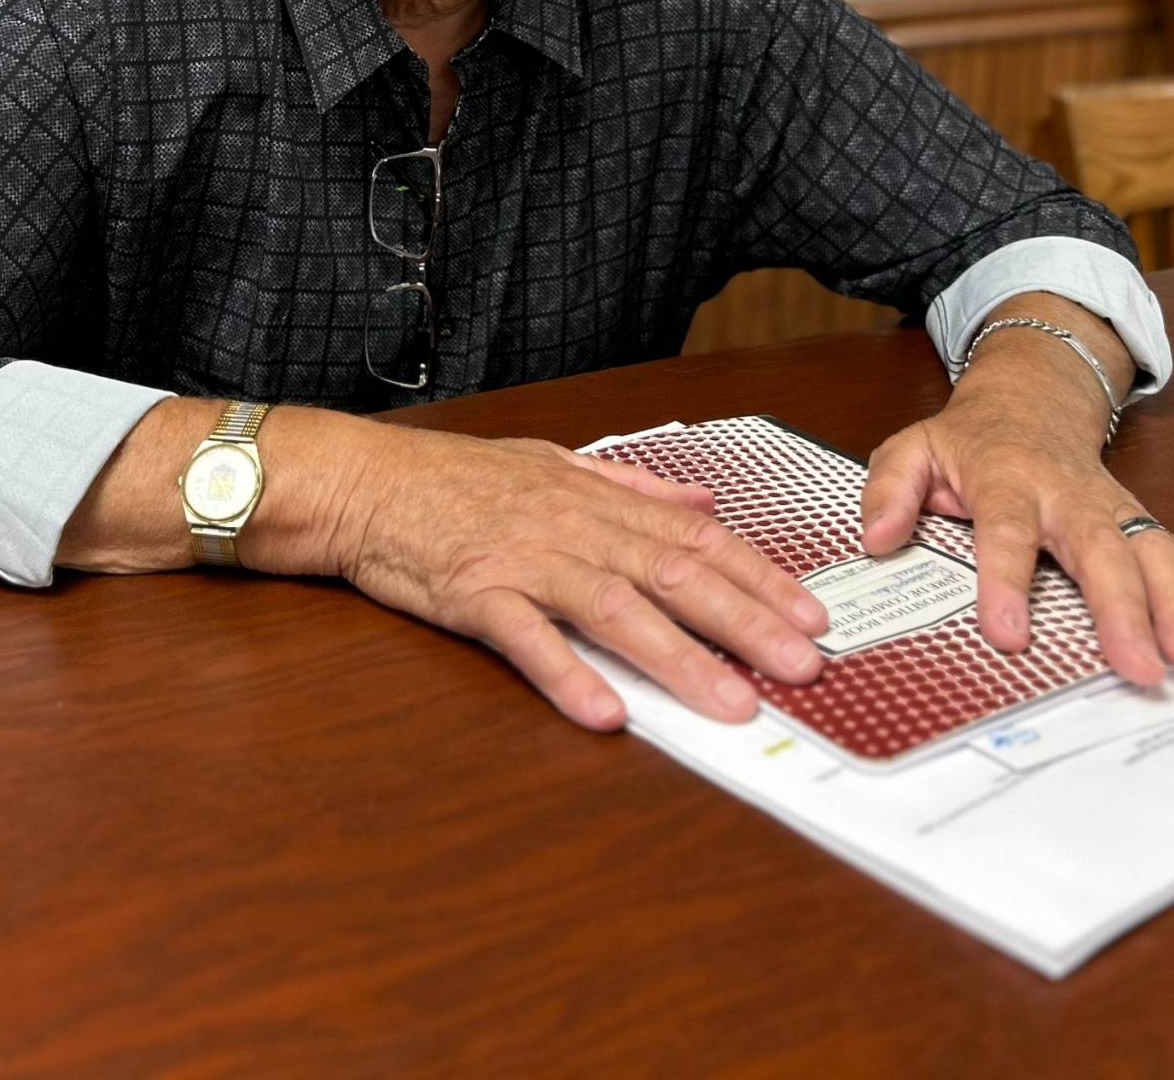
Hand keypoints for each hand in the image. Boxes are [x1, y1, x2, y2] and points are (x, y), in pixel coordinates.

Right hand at [330, 426, 830, 731]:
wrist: (362, 482)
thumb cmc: (452, 478)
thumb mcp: (550, 462)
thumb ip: (630, 485)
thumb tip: (701, 498)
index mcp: (594, 498)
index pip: (695, 536)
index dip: (758, 575)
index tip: (810, 612)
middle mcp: (571, 527)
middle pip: (673, 574)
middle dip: (745, 622)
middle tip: (800, 666)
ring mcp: (523, 560)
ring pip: (614, 608)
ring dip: (677, 658)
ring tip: (728, 703)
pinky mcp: (473, 594)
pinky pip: (526, 638)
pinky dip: (566, 674)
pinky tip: (604, 712)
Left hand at [860, 381, 1173, 687]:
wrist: (1032, 396)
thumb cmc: (971, 439)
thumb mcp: (912, 448)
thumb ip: (889, 489)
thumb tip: (875, 537)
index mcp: (1009, 478)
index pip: (1007, 530)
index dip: (1007, 581)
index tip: (1009, 634)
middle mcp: (1072, 495)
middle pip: (1103, 550)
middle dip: (1126, 610)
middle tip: (1143, 667)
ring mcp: (1116, 510)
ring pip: (1158, 554)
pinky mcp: (1144, 526)